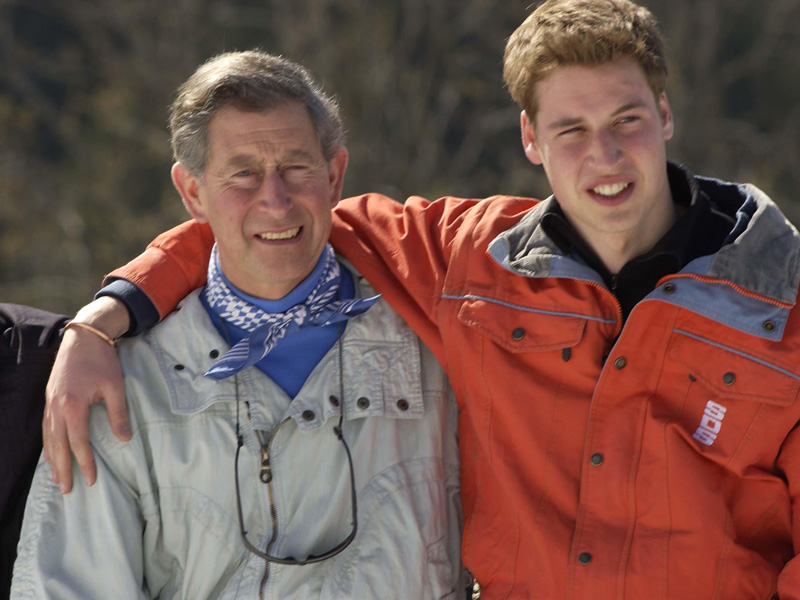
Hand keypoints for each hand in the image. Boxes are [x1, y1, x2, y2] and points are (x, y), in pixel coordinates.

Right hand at [43, 296, 131, 492]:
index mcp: (73, 406)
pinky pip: (46, 427)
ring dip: (53, 460)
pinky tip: (50, 453)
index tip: (91, 480)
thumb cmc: (102, 361)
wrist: (84, 337)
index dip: (85, 463)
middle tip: (67, 491)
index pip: (78, 443)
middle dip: (63, 469)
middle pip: (58, 446)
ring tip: (57, 478)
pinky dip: (47, 443)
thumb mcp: (115, 386)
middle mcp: (57, 407)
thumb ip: (118, 413)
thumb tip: (125, 439)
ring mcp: (50, 403)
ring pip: (48, 438)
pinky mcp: (49, 398)